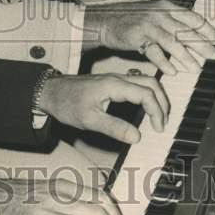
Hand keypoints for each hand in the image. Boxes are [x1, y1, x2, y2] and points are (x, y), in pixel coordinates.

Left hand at [37, 72, 169, 140]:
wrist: (50, 91)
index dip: (157, 111)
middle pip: (151, 83)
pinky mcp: (112, 82)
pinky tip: (146, 106)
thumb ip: (114, 128)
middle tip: (164, 122)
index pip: (146, 94)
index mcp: (114, 85)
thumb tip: (137, 136)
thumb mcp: (89, 120)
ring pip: (146, 81)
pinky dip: (148, 93)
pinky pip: (137, 83)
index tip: (158, 128)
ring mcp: (115, 79)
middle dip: (163, 102)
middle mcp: (118, 78)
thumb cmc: (67, 103)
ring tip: (159, 116)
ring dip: (157, 97)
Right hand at [84, 0, 214, 74]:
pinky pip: (154, 51)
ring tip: (196, 68)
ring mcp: (149, 25)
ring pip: (173, 42)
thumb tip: (193, 35)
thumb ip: (172, 22)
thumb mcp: (154, 14)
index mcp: (167, 8)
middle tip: (214, 57)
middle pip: (186, 31)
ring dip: (186, 57)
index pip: (193, 18)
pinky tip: (172, 71)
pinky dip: (164, 62)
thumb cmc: (130, 19)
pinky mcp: (137, 37)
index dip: (208, 30)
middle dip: (203, 45)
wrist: (105, 20)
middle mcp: (160, 14)